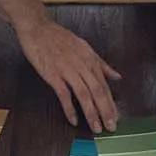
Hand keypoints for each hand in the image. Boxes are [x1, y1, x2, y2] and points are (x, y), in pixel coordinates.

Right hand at [14, 18, 121, 132]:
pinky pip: (64, 94)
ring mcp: (67, 70)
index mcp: (90, 60)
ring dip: (91, 113)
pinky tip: (74, 119)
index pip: (104, 86)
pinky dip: (69, 108)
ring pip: (84, 95)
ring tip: (96, 127)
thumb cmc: (59, 38)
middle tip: (111, 127)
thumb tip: (117, 76)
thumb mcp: (85, 47)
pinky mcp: (53, 74)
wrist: (38, 28)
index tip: (116, 117)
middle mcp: (82, 65)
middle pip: (97, 92)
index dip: (111, 103)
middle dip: (105, 111)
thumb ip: (101, 64)